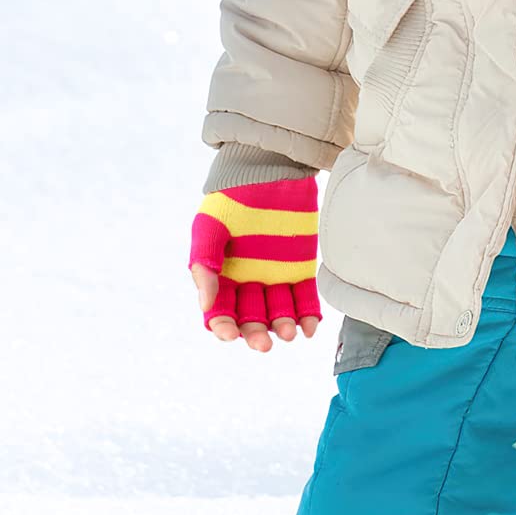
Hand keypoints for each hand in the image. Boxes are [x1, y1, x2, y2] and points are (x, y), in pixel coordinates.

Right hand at [188, 175, 321, 350]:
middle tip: (263, 343)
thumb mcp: (210, 227)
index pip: (220, 312)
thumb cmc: (232, 198)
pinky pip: (304, 298)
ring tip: (288, 333)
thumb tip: (206, 304)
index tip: (230, 333)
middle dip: (255, 333)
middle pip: (251, 318)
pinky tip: (310, 327)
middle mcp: (248, 281)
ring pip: (278, 312)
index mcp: (222, 276)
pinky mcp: (300, 268)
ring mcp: (275, 276)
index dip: (224, 326)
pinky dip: (308, 315)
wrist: (269, 170)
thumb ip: (205, 263)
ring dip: (282, 326)